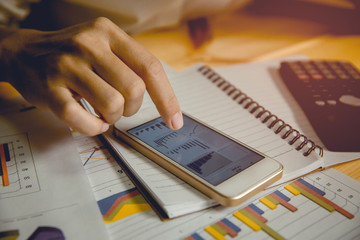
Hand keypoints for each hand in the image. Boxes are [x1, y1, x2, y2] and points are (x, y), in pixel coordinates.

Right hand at [0, 17, 182, 134]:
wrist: (22, 52)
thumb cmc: (72, 54)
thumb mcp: (104, 45)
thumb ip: (131, 65)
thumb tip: (164, 99)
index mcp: (109, 33)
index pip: (150, 67)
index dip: (167, 98)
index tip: (174, 120)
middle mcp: (89, 44)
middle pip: (134, 90)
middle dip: (132, 108)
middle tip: (120, 108)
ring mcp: (67, 65)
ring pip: (112, 106)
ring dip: (112, 118)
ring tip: (102, 112)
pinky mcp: (50, 89)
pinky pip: (83, 120)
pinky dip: (93, 128)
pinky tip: (91, 122)